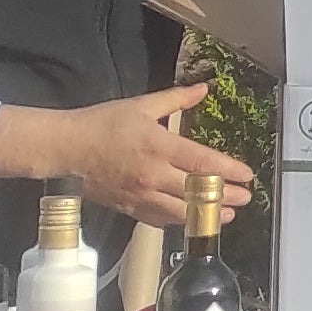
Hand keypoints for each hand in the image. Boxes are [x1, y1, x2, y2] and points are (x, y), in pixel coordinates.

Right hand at [0, 82, 256, 229]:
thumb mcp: (140, 106)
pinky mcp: (129, 208)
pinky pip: (160, 220)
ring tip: (227, 215)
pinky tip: (192, 222)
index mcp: (159, 146)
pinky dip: (180, 222)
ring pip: (182, 212)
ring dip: (207, 215)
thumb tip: (204, 88)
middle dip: (226, 197)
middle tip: (246, 198)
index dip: (229, 171)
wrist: (63, 149)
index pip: (202, 164)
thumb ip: (176, 99)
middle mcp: (153, 174)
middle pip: (198, 193)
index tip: (248, 176)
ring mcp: (141, 195)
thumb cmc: (101, 124)